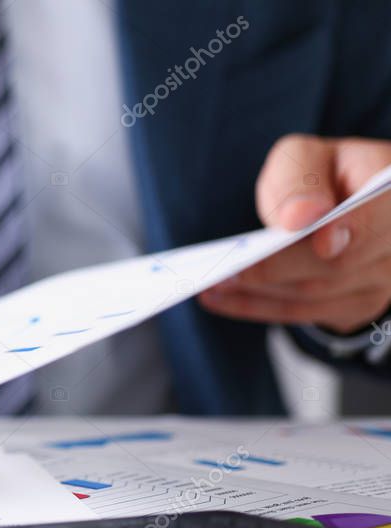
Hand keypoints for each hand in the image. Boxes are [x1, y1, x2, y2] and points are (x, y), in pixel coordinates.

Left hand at [200, 134, 390, 332]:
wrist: (341, 204)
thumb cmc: (321, 175)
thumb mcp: (306, 158)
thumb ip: (301, 177)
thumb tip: (301, 216)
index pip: (380, 216)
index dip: (355, 229)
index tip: (323, 241)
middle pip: (340, 264)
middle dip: (278, 267)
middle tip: (227, 269)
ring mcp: (383, 279)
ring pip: (316, 293)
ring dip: (259, 291)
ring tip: (210, 282)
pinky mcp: (356, 305)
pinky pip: (303, 312)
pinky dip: (254, 306)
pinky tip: (216, 298)